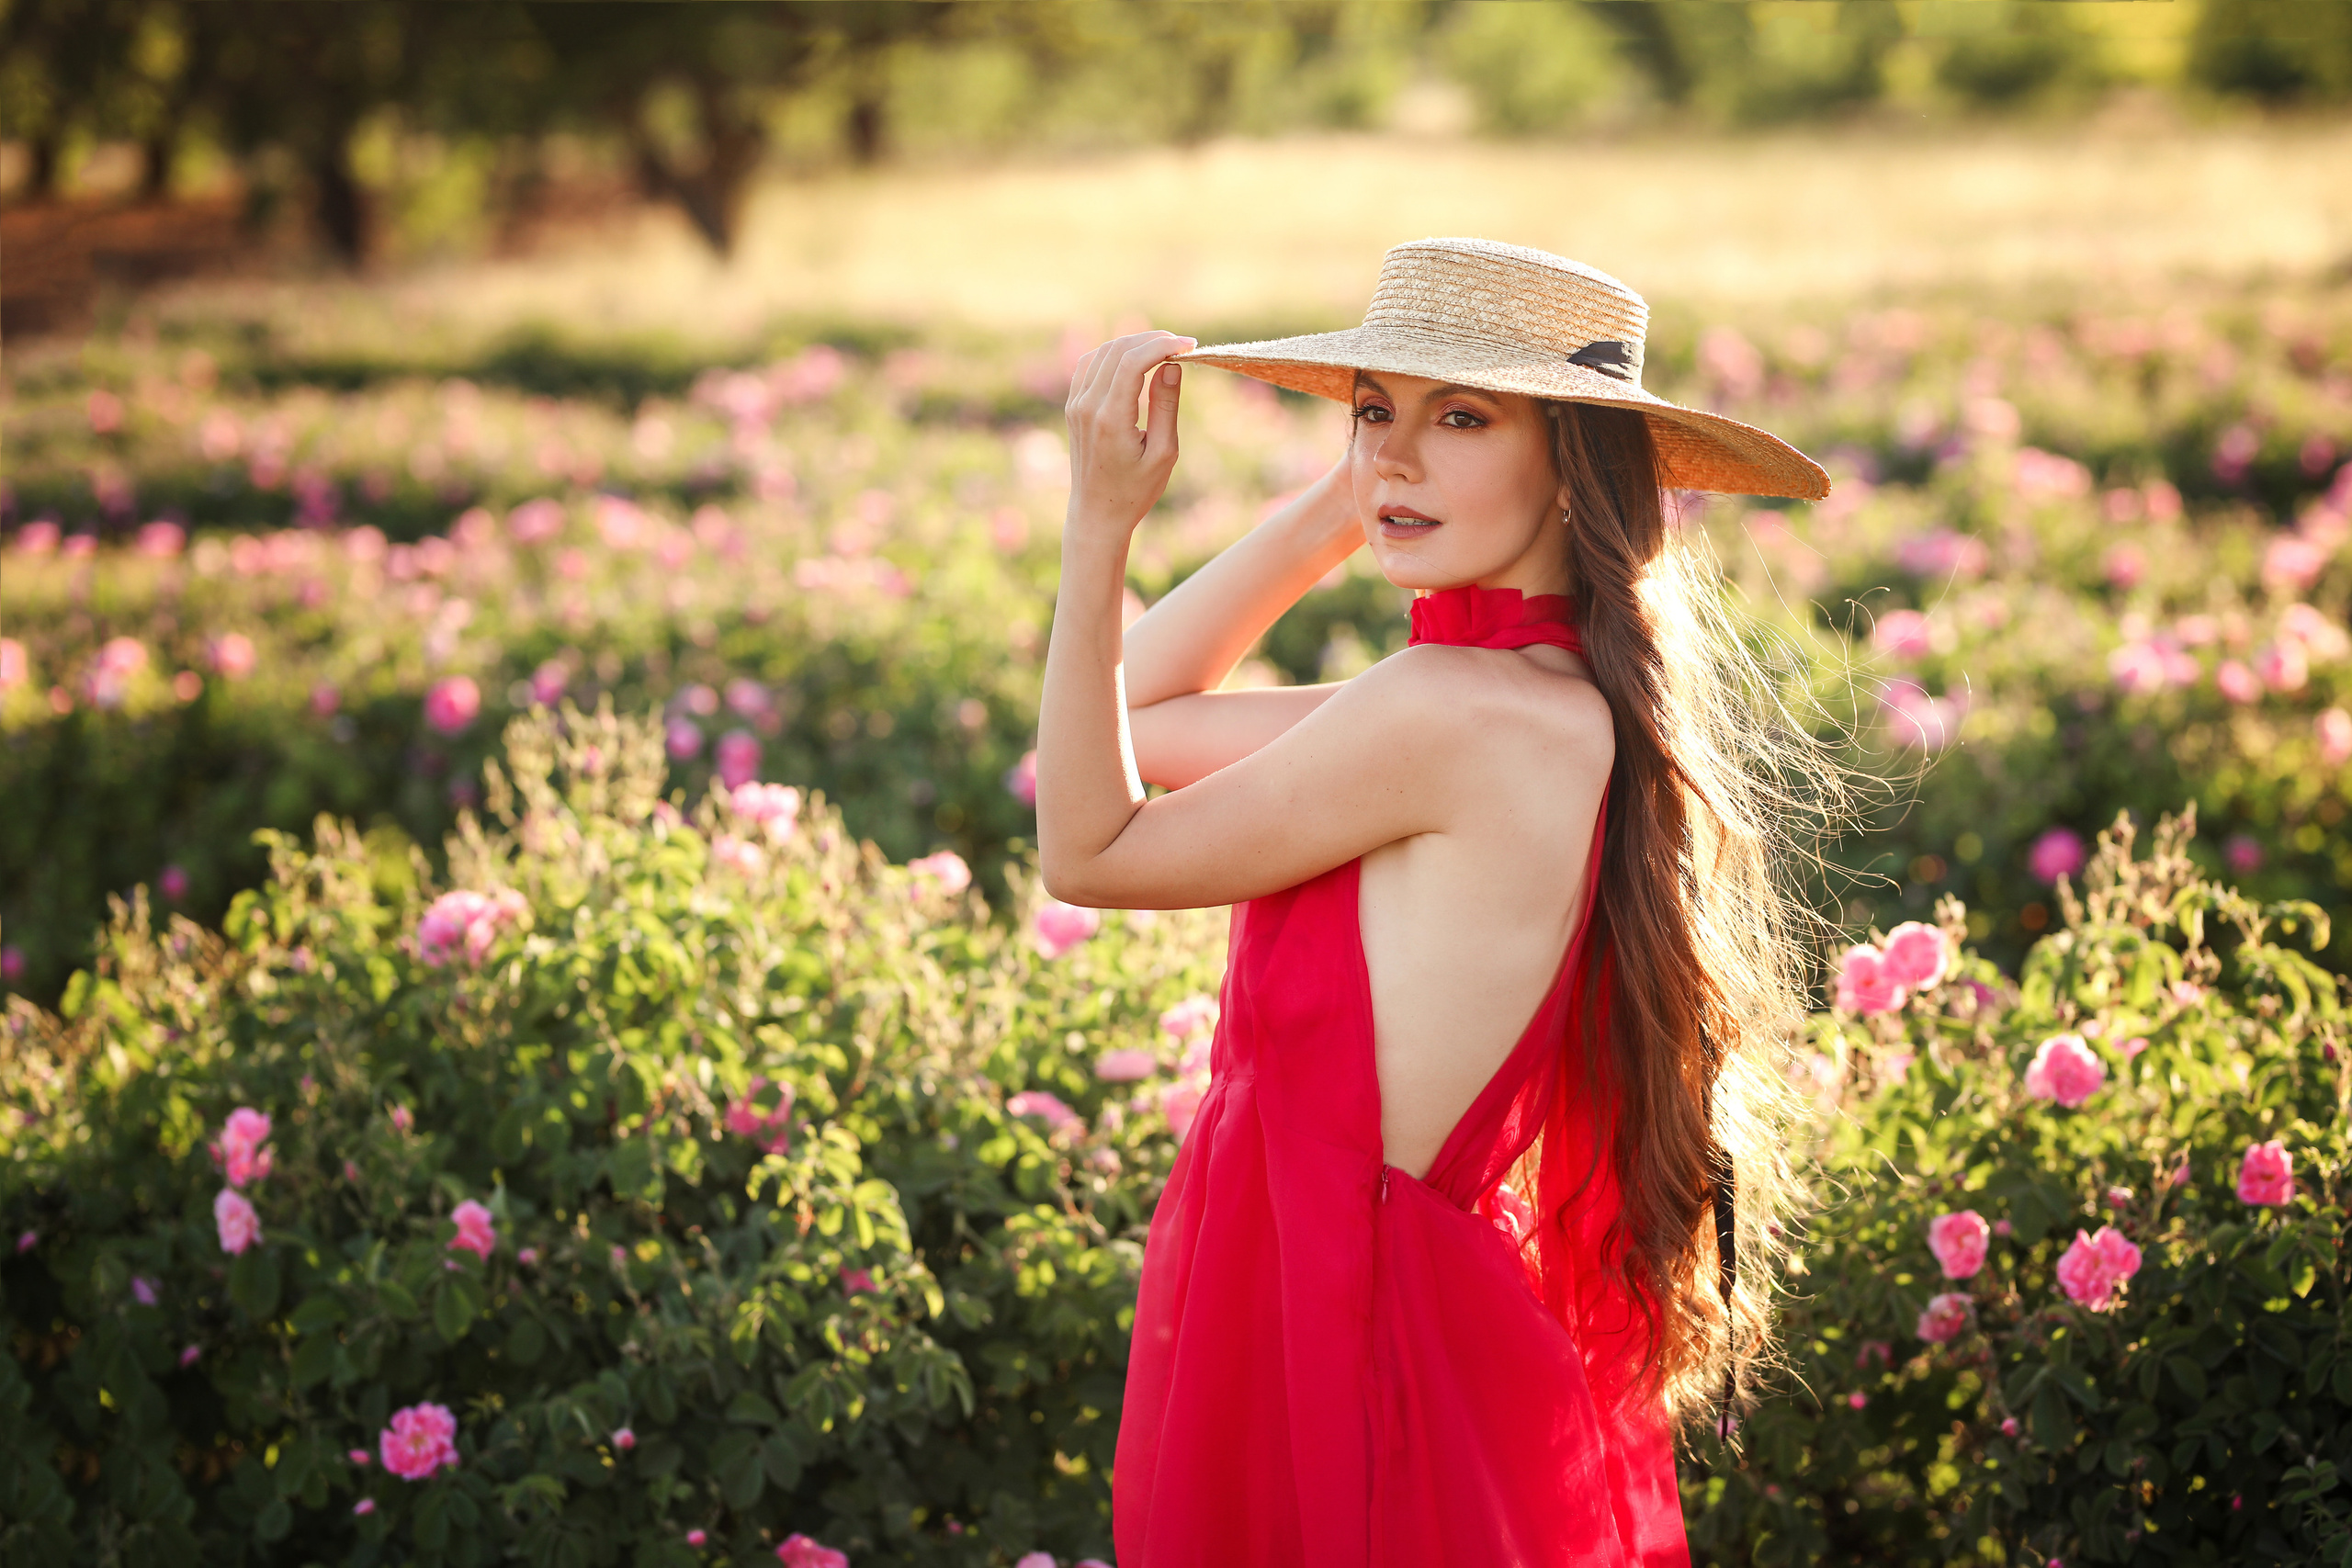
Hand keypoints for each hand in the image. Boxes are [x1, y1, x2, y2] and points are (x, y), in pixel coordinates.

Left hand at [1064, 330, 1194, 540]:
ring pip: (1103, 352)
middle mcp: (1087, 407)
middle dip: (1153, 340)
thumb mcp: (1163, 453)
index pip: (1133, 362)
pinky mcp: (1073, 406)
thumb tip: (1171, 366)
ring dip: (1134, 344)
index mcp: (1110, 419)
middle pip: (1118, 350)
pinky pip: (1090, 364)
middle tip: (1182, 346)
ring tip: (1164, 349)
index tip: (1189, 346)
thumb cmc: (1135, 490)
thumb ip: (1166, 406)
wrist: (1097, 513)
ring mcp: (1076, 405)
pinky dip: (1114, 354)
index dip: (1163, 345)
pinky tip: (1135, 359)